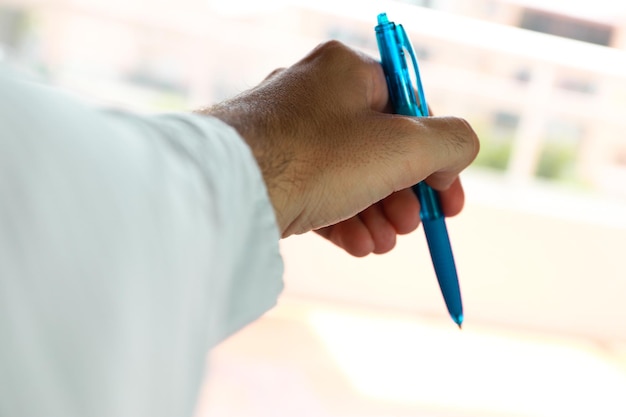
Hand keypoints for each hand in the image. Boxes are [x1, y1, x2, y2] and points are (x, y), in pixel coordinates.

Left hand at [202, 41, 478, 253]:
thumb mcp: (401, 148)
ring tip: (384, 245)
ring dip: (375, 213)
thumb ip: (449, 142)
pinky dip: (340, 218)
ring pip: (347, 175)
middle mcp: (313, 93)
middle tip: (414, 227)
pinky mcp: (266, 168)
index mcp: (347, 71)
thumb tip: (461, 148)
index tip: (450, 200)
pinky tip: (356, 246)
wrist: (223, 193)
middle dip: (403, 194)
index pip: (409, 110)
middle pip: (378, 148)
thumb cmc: (313, 158)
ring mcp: (285, 132)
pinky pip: (314, 191)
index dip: (436, 157)